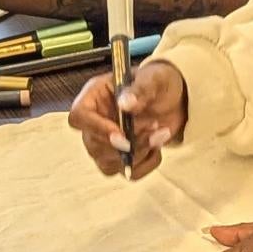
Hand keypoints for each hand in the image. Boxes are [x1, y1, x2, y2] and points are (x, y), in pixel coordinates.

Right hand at [70, 61, 186, 179]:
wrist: (173, 99)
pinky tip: (157, 145)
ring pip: (109, 163)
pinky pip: (129, 173)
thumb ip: (140, 90)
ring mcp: (106, 143)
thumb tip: (125, 104)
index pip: (79, 117)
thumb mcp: (153, 79)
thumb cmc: (157, 83)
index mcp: (95, 96)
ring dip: (138, 153)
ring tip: (159, 133)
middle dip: (127, 143)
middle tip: (153, 127)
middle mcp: (95, 121)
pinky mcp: (121, 158)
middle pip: (94, 145)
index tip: (121, 134)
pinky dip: (147, 163)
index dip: (96, 128)